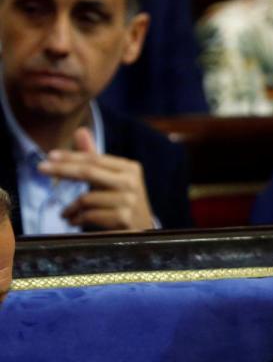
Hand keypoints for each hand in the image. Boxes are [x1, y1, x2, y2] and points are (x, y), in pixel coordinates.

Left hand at [38, 128, 155, 230]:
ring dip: (71, 206)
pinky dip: (77, 218)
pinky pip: (90, 215)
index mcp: (130, 168)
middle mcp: (131, 182)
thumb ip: (94, 157)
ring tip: (65, 213)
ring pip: (87, 198)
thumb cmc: (123, 201)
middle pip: (89, 172)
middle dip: (62, 170)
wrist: (143, 230)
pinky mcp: (123, 218)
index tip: (49, 156)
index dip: (70, 156)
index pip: (94, 159)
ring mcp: (128, 201)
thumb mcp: (112, 178)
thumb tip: (80, 130)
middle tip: (40, 169)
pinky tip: (74, 220)